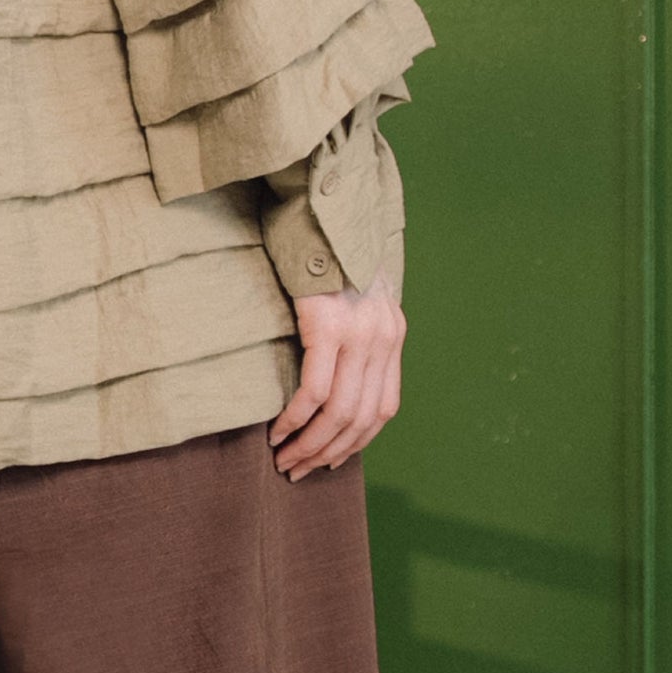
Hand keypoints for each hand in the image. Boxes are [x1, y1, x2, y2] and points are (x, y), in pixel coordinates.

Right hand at [267, 266, 404, 478]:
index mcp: (392, 334)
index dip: (357, 441)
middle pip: (361, 418)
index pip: (383, 408)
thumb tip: (336, 373)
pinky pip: (315, 389)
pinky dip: (297, 417)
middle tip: (299, 470)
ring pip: (339, 412)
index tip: (329, 459)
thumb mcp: (354, 293)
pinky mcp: (328, 324)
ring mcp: (358, 333)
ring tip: (285, 459)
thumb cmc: (325, 247)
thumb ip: (355, 332)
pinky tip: (280, 430)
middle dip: (329, 452)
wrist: (321, 202)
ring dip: (310, 443)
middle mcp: (382, 338)